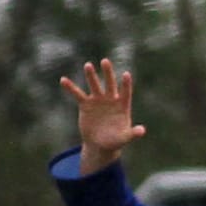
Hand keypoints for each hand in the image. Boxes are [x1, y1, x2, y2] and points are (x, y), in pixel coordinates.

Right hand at [60, 58, 144, 172]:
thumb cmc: (114, 141)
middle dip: (107, 73)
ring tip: (88, 65)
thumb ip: (132, 134)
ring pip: (94, 85)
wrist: (99, 144)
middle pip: (110, 83)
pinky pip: (77, 94)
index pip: (125, 92)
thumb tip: (142, 131)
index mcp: (122, 105)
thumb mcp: (124, 138)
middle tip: (105, 61)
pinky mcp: (86, 104)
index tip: (126, 74)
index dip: (126, 84)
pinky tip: (63, 80)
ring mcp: (97, 100)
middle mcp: (110, 99)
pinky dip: (70, 87)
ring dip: (91, 75)